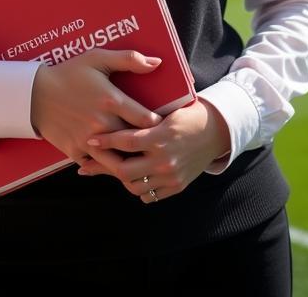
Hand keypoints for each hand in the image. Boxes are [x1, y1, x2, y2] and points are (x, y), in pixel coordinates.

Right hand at [29, 49, 163, 164]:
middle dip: (150, 147)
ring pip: (119, 164)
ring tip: (142, 160)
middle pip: (137, 145)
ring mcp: (88, 141)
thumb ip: (129, 59)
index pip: (148, 121)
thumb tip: (157, 62)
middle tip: (160, 146)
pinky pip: (97, 167)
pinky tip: (116, 162)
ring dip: (132, 163)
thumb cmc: (69, 73)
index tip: (165, 124)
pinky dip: (108, 167)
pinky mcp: (76, 152)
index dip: (160, 124)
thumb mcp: (97, 58)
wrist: (35, 93)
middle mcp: (102, 124)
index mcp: (112, 101)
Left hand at [77, 98, 231, 203]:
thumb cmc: (188, 113)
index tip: (90, 139)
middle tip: (91, 159)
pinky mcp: (177, 186)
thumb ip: (143, 117)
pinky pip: (150, 196)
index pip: (126, 141)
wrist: (216, 131)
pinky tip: (131, 178)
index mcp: (161, 136)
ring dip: (120, 178)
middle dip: (104, 165)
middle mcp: (165, 159)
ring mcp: (171, 176)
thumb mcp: (167, 111)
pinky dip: (138, 188)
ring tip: (109, 168)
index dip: (105, 140)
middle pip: (125, 170)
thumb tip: (115, 112)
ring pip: (135, 186)